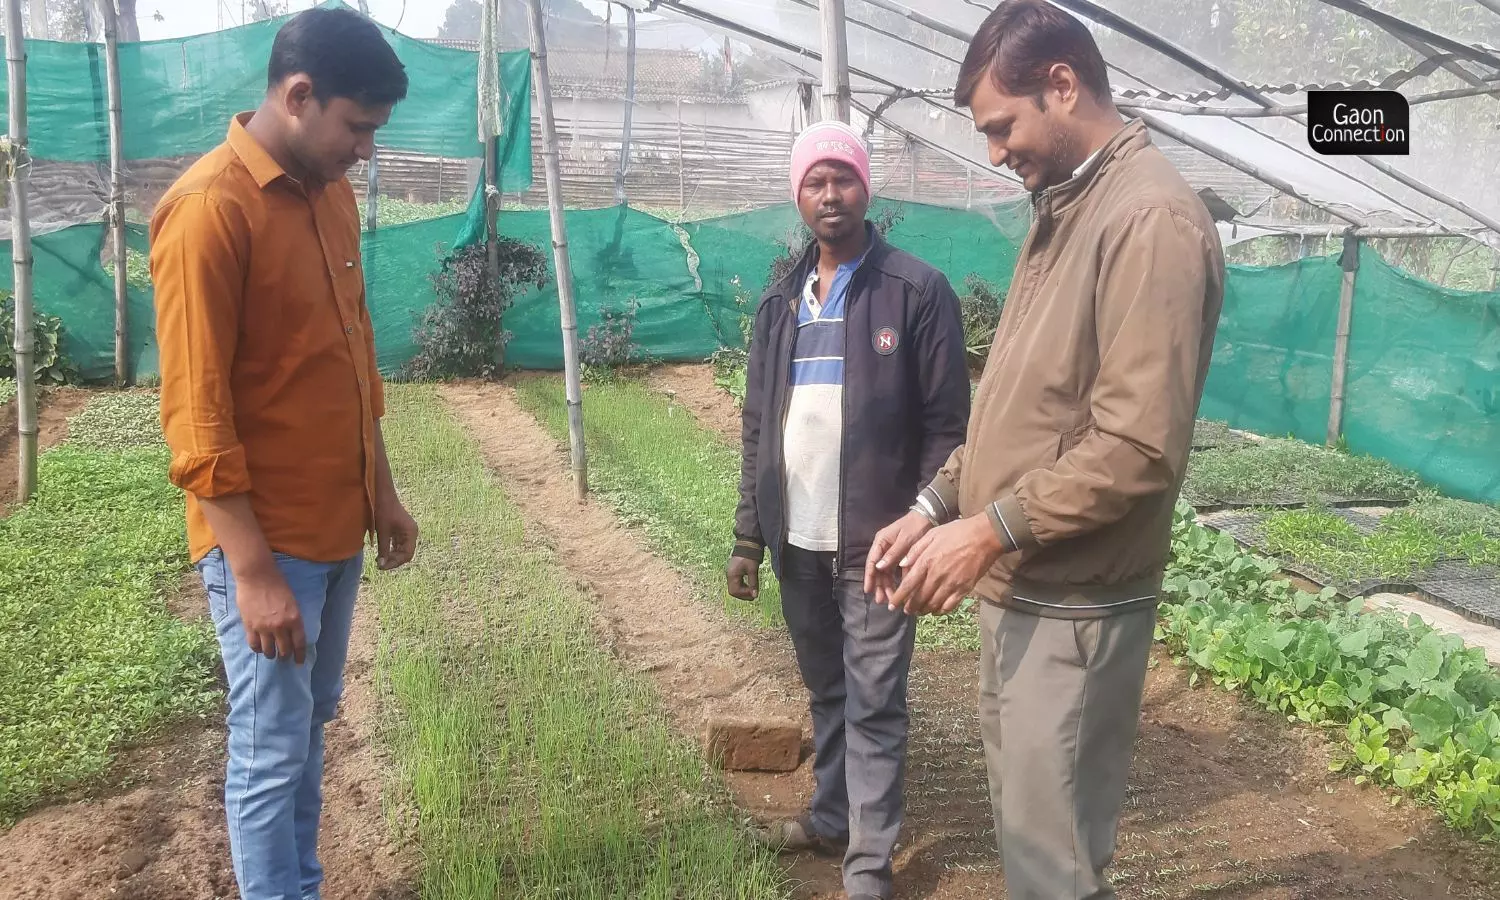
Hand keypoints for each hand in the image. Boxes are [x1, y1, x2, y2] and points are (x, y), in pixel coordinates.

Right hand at [235, 569, 306, 663]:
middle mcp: (280, 626)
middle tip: (284, 657)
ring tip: (271, 654)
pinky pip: (254, 645)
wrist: (257, 576)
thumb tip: (291, 632)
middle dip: (285, 656)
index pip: (299, 643)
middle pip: (284, 650)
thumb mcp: (292, 601)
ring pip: (268, 650)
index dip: (299, 655)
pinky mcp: (250, 626)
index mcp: (294, 618)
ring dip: (271, 655)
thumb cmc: (277, 584)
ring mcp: (264, 627)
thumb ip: (292, 618)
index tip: (299, 662)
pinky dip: (257, 649)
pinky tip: (259, 648)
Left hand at [376, 498, 418, 570]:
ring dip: (392, 556)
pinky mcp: (400, 529)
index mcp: (411, 533)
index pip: (407, 554)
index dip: (395, 562)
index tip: (382, 567)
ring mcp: (407, 531)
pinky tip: (381, 553)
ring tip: (379, 560)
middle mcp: (412, 533)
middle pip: (405, 553)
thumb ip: (384, 549)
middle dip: (393, 560)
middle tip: (379, 565)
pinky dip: (391, 550)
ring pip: (402, 550)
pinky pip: (398, 544)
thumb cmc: (383, 510)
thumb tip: (382, 565)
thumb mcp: (383, 532)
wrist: (381, 494)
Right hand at [726, 556, 759, 600]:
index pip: (734, 591)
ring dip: (743, 591)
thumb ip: (753, 583)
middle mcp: (729, 575)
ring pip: (734, 588)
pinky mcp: (734, 572)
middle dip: (743, 595)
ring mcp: (731, 573)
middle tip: (753, 595)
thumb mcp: (753, 570)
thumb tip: (755, 596)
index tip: (753, 594)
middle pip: (733, 591)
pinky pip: (736, 583)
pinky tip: (749, 586)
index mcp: (732, 575)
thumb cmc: (749, 556)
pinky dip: (742, 586)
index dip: (744, 595)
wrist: (747, 543)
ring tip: (752, 591)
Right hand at [865, 511, 934, 607]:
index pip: (871, 562)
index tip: (868, 590)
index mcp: (881, 542)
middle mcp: (883, 548)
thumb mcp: (904, 539)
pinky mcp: (898, 556)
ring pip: (885, 573)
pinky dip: (894, 581)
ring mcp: (890, 553)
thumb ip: (892, 553)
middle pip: (878, 570)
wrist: (928, 518)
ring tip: (889, 599)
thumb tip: (879, 567)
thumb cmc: (915, 526)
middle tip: (881, 600)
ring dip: (886, 586)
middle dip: (879, 586)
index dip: (869, 577)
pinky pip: (893, 571)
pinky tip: (897, 591)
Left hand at [889, 515, 1004, 616]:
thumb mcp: (932, 535)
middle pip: (919, 598)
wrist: (984, 536)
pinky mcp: (964, 589)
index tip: (892, 605)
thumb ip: (915, 551)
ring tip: (918, 611)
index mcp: (927, 561)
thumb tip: (900, 565)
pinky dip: (940, 611)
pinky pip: (949, 606)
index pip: (908, 585)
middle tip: (906, 610)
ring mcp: (951, 584)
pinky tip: (936, 610)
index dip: (898, 598)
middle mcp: (937, 575)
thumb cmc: (957, 532)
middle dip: (910, 607)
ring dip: (923, 610)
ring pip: (933, 604)